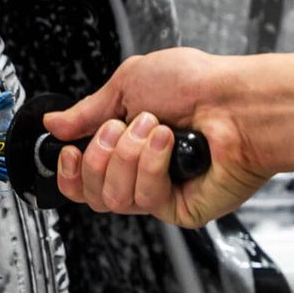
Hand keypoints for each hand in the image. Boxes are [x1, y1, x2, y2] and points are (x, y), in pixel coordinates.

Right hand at [41, 48, 279, 228]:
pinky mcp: (181, 208)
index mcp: (127, 146)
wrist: (238, 101)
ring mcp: (161, 193)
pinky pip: (144, 199)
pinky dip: (150, 165)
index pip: (83, 179)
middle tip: (121, 127)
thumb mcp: (129, 84)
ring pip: (113, 198)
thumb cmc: (199, 85)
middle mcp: (141, 173)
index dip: (69, 171)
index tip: (69, 150)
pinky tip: (168, 143)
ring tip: (154, 128)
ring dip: (128, 156)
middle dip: (99, 156)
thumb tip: (55, 124)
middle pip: (92, 194)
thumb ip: (88, 110)